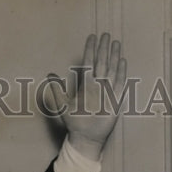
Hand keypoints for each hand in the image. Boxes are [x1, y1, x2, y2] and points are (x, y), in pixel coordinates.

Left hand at [44, 33, 126, 160]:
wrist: (86, 137)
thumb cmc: (74, 122)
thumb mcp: (62, 105)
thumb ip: (56, 89)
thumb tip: (49, 74)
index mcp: (85, 85)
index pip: (89, 63)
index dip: (90, 50)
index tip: (92, 37)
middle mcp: (97, 86)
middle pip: (102, 63)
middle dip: (104, 48)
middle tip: (106, 34)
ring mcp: (107, 92)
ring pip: (111, 70)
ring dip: (114, 56)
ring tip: (116, 43)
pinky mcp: (115, 100)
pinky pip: (119, 84)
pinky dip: (120, 73)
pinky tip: (122, 61)